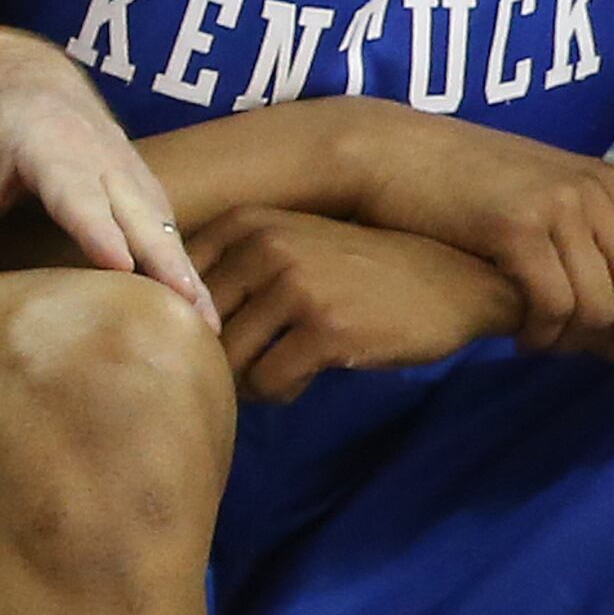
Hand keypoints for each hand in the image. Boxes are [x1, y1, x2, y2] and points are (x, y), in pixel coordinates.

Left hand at [0, 25, 217, 326]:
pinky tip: (199, 314)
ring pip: (162, 223)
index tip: (120, 265)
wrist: (19, 70)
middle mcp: (99, 152)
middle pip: (136, 212)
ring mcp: (128, 165)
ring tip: (207, 332)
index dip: (96, 226)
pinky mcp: (141, 184)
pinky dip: (186, 266)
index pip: (73, 189)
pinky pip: (167, 227)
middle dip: (164, 264)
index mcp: (47, 141)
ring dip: (187, 272)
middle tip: (189, 319)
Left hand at [192, 207, 519, 399]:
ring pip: (229, 359)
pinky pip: (269, 382)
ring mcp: (295, 286)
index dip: (178, 320)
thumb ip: (234, 264)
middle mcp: (264, 246)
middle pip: (197, 325)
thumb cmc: (362, 269)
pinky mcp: (325, 330)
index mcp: (247, 222)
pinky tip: (302, 380)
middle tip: (244, 365)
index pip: (173, 280)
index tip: (201, 337)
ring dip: (246, 379)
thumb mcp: (293, 243)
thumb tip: (162, 314)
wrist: (451, 282)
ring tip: (275, 371)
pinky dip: (279, 392)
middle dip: (214, 357)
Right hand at [339, 104, 613, 355]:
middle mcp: (593, 191)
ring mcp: (556, 209)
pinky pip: (553, 309)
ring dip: (578, 344)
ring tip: (546, 345)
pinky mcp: (515, 230)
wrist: (388, 149)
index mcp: (608, 179)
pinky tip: (520, 336)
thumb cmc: (456, 174)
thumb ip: (583, 216)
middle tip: (602, 356)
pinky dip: (542, 337)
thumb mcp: (539, 183)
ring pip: (603, 310)